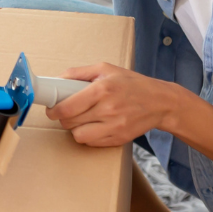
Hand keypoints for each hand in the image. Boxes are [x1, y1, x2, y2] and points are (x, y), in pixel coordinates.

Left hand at [46, 63, 188, 146]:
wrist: (161, 102)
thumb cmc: (132, 83)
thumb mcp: (106, 68)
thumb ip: (79, 72)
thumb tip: (58, 80)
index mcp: (102, 90)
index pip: (67, 108)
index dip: (54, 110)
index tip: (51, 108)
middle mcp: (108, 110)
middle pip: (70, 123)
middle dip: (63, 118)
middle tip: (67, 112)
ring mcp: (114, 127)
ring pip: (79, 136)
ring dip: (75, 129)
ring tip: (81, 120)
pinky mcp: (119, 139)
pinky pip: (92, 143)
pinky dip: (88, 136)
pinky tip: (94, 125)